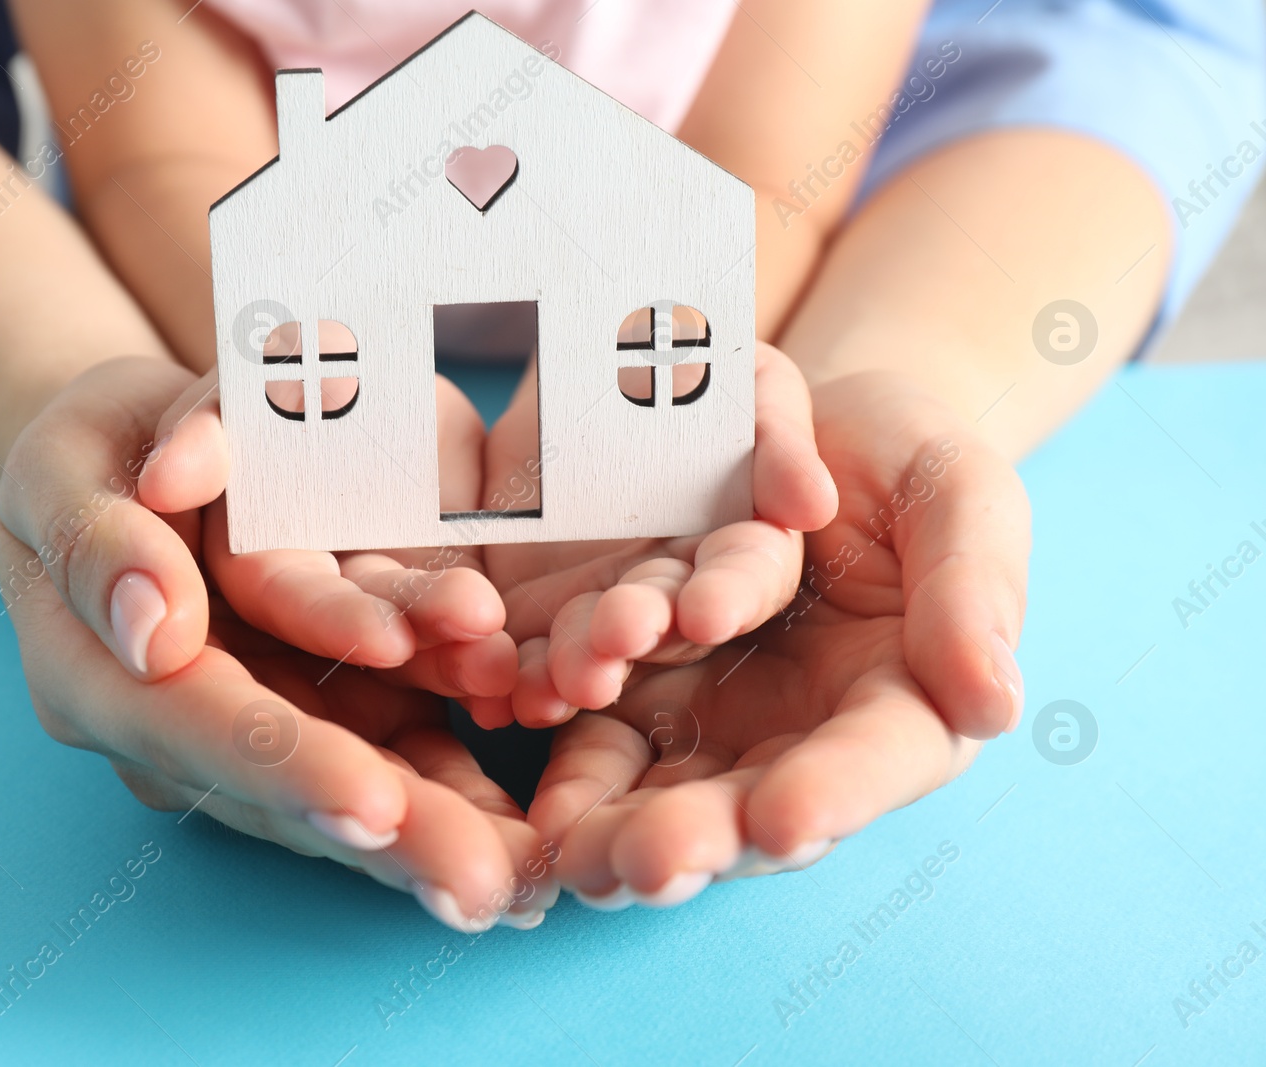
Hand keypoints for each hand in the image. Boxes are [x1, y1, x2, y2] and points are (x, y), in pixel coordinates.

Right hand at [0, 358, 551, 928]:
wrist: (142, 456)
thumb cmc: (96, 452)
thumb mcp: (68, 463)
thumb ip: (99, 540)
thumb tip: (153, 630)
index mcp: (98, 677)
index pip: (198, 726)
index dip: (287, 765)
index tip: (374, 806)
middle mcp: (182, 729)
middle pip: (290, 790)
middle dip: (392, 835)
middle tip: (485, 883)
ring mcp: (260, 726)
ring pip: (355, 787)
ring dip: (444, 828)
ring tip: (531, 875)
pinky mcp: (327, 709)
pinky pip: (397, 751)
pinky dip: (460, 788)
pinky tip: (528, 830)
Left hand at [483, 343, 838, 725]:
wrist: (584, 365)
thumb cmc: (689, 367)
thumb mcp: (745, 379)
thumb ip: (778, 436)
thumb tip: (813, 505)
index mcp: (739, 539)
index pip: (746, 576)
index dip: (729, 594)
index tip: (705, 613)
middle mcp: (677, 587)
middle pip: (665, 627)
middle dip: (638, 635)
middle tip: (614, 637)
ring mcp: (603, 606)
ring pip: (593, 652)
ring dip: (574, 672)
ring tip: (550, 685)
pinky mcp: (533, 610)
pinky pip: (522, 649)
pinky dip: (510, 674)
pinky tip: (496, 691)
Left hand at [525, 371, 1028, 907]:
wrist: (804, 430)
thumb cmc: (907, 463)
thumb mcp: (961, 499)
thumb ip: (974, 592)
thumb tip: (993, 705)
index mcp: (901, 705)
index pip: (873, 762)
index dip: (831, 795)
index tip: (784, 821)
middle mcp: (802, 736)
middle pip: (752, 804)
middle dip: (698, 837)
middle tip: (645, 865)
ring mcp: (715, 718)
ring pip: (664, 788)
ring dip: (615, 818)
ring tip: (572, 845)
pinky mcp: (642, 688)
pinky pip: (599, 734)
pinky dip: (568, 758)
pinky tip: (535, 785)